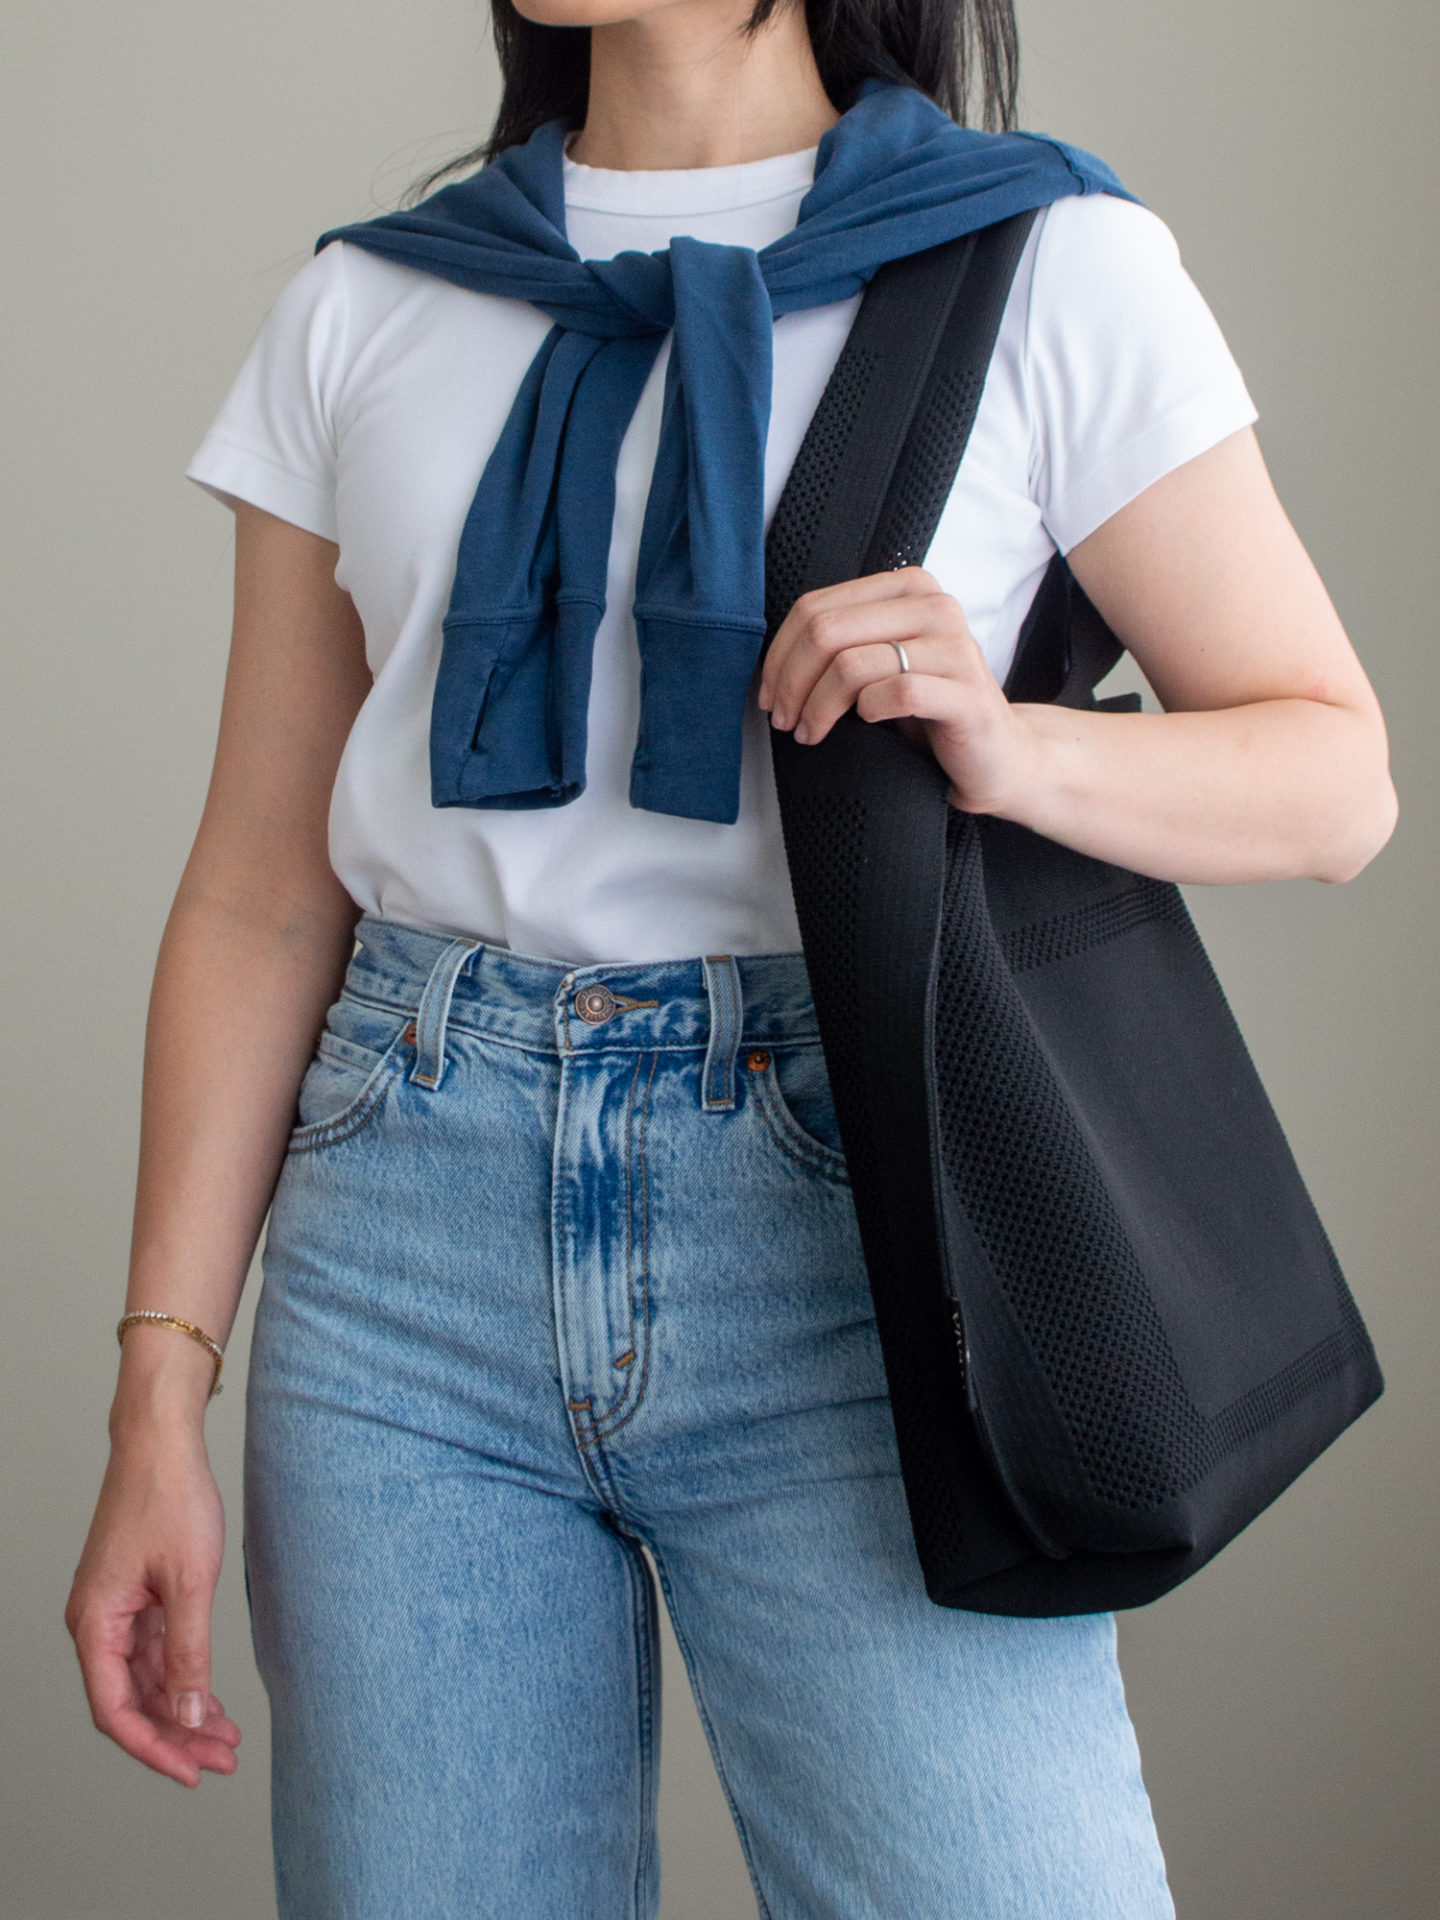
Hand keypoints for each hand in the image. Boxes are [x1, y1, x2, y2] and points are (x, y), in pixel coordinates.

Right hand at [65, 1428, 240, 1787]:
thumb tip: (186, 1717)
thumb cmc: (170, 1496)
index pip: (115, 1710)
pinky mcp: (134, 1596)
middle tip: (224, 1760)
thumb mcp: (189, 1581)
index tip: (192, 1773)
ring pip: (145, 1680)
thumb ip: (188, 1653)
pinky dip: (181, 1677)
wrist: (162, 1440)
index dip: (153, 1748)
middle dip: (176, 1736)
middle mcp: (96, 1622)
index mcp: (95, 1622)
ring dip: (182, 1711)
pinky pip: (153, 1653)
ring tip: (227, 1739)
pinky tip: (210, 1701)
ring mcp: (115, 1610)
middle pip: (131, 1701)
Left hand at [758, 567, 1034, 812]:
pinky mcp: (966, 692)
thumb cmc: (930, 711)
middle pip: (826, 632)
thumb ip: (842, 644)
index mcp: (907, 589)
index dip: (779, 654)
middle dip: (791, 681)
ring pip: (851, 665)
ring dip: (818, 706)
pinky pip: (894, 693)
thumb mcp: (880, 664)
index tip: (768, 694)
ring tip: (810, 733)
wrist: (997, 756)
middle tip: (784, 719)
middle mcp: (935, 606)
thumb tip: (775, 661)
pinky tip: (867, 726)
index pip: (816, 607)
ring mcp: (955, 647)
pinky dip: (867, 714)